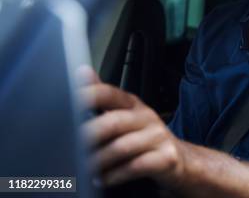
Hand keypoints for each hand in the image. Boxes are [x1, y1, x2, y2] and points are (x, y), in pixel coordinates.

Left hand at [78, 66, 185, 187]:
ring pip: (122, 147)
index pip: (109, 93)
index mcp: (133, 104)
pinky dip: (115, 175)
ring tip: (83, 169)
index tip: (67, 103)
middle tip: (69, 148)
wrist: (180, 159)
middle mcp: (146, 117)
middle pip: (113, 122)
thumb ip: (102, 96)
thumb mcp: (126, 114)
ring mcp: (158, 137)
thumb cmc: (145, 137)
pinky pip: (135, 166)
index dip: (89, 95)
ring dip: (98, 160)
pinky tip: (103, 179)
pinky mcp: (166, 158)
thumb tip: (81, 71)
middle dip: (88, 136)